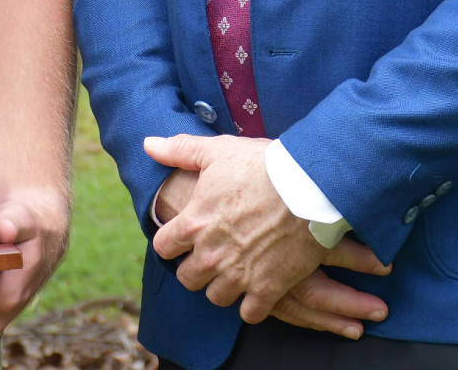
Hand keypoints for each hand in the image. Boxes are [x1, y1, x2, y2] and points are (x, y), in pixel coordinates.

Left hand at [145, 134, 387, 324]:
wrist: (310, 186)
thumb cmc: (263, 165)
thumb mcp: (217, 151)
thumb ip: (179, 150)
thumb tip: (148, 144)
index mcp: (193, 223)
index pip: (163, 248)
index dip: (173, 242)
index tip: (186, 237)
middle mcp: (210, 254)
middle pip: (188, 278)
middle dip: (197, 267)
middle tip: (213, 254)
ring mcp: (238, 274)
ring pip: (216, 297)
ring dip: (223, 286)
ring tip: (236, 270)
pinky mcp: (267, 288)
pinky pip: (250, 313)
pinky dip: (253, 305)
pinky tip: (260, 287)